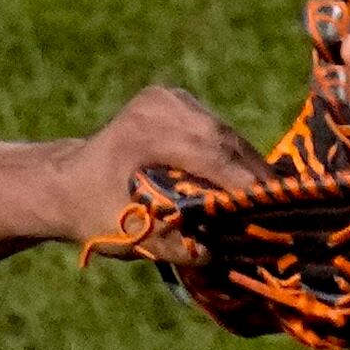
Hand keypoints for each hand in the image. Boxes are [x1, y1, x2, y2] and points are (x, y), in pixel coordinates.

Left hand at [58, 83, 267, 245]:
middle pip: (223, 140)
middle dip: (254, 175)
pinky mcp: (174, 100)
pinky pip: (214, 129)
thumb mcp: (129, 234)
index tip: (274, 211)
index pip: (212, 156)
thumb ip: (172, 242)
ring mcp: (168, 97)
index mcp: (146, 131)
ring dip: (248, 164)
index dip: (246, 186)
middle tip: (284, 206)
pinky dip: (231, 154)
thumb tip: (218, 251)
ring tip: (270, 197)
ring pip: (224, 133)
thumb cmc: (92, 213)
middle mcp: (160, 104)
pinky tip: (246, 179)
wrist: (64, 183)